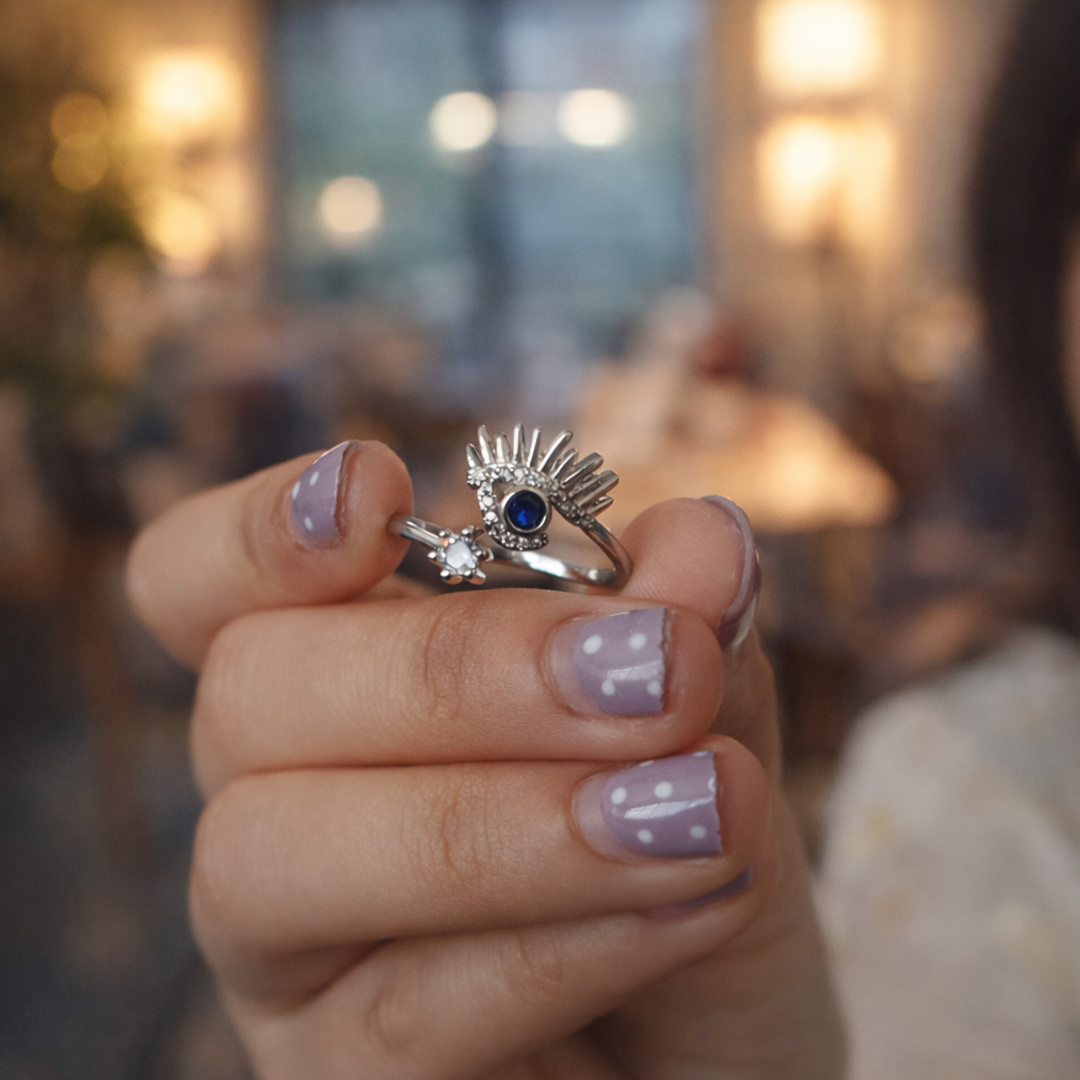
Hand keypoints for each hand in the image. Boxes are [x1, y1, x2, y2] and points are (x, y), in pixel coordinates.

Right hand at [127, 441, 844, 1078]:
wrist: (729, 1050)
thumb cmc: (699, 868)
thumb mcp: (713, 735)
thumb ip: (694, 638)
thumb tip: (702, 540)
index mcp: (345, 680)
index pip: (201, 582)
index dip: (256, 527)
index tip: (377, 485)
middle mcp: (281, 801)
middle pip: (250, 694)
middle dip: (457, 668)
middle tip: (658, 669)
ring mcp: (291, 954)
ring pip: (273, 856)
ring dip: (508, 820)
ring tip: (698, 807)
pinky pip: (394, 1016)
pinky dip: (562, 941)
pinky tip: (695, 900)